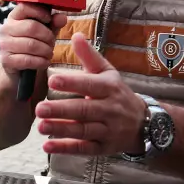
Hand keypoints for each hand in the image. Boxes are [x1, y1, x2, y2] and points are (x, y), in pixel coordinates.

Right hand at [0, 3, 66, 77]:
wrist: (18, 67)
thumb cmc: (32, 44)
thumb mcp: (44, 32)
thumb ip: (53, 23)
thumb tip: (62, 17)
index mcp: (14, 17)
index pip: (24, 7)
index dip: (39, 12)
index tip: (49, 19)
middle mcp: (6, 29)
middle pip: (31, 27)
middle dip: (47, 36)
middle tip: (52, 43)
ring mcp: (4, 44)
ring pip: (31, 45)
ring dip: (46, 51)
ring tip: (49, 53)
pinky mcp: (6, 60)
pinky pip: (28, 60)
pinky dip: (41, 62)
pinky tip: (44, 62)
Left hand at [35, 33, 146, 155]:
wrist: (144, 123)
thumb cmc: (117, 93)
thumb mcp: (107, 72)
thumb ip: (89, 56)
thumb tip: (75, 35)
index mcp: (109, 88)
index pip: (89, 84)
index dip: (71, 83)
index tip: (52, 80)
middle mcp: (110, 110)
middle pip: (84, 110)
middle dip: (61, 110)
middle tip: (39, 108)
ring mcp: (108, 130)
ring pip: (84, 130)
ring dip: (61, 129)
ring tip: (40, 126)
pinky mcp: (104, 148)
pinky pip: (84, 148)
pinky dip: (66, 148)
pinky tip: (48, 146)